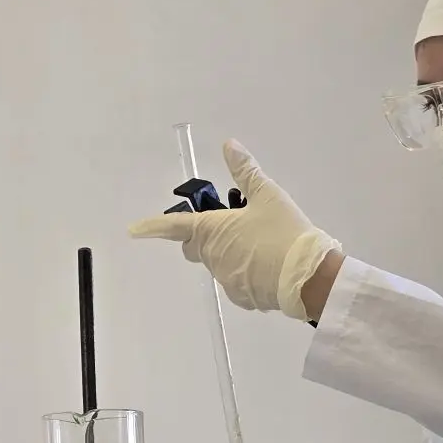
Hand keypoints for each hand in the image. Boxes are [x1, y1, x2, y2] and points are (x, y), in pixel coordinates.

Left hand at [129, 140, 340, 319]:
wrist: (309, 277)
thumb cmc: (285, 231)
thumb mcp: (268, 195)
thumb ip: (246, 171)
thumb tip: (229, 146)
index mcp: (212, 230)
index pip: (174, 226)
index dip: (152, 227)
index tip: (134, 230)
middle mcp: (212, 256)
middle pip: (195, 246)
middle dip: (203, 236)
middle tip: (232, 223)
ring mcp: (225, 280)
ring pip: (217, 262)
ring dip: (229, 252)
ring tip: (262, 243)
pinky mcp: (241, 297)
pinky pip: (235, 280)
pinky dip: (245, 271)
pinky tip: (269, 265)